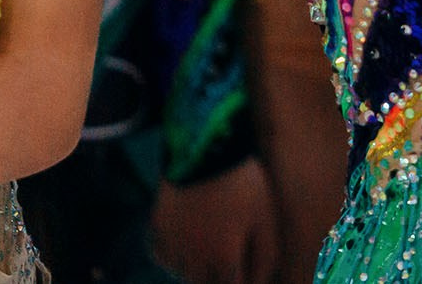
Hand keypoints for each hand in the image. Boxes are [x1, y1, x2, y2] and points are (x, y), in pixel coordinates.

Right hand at [149, 156, 280, 283]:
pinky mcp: (156, 231)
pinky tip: (189, 240)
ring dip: (198, 269)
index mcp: (223, 259)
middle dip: (220, 278)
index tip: (247, 271)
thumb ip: (265, 256)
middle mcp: (193, 261)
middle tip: (231, 258)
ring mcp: (172, 247)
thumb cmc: (243, 185)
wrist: (205, 151)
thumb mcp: (265, 219)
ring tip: (212, 246)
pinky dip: (176, 256)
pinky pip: (165, 257)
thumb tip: (261, 282)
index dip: (243, 281)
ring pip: (184, 274)